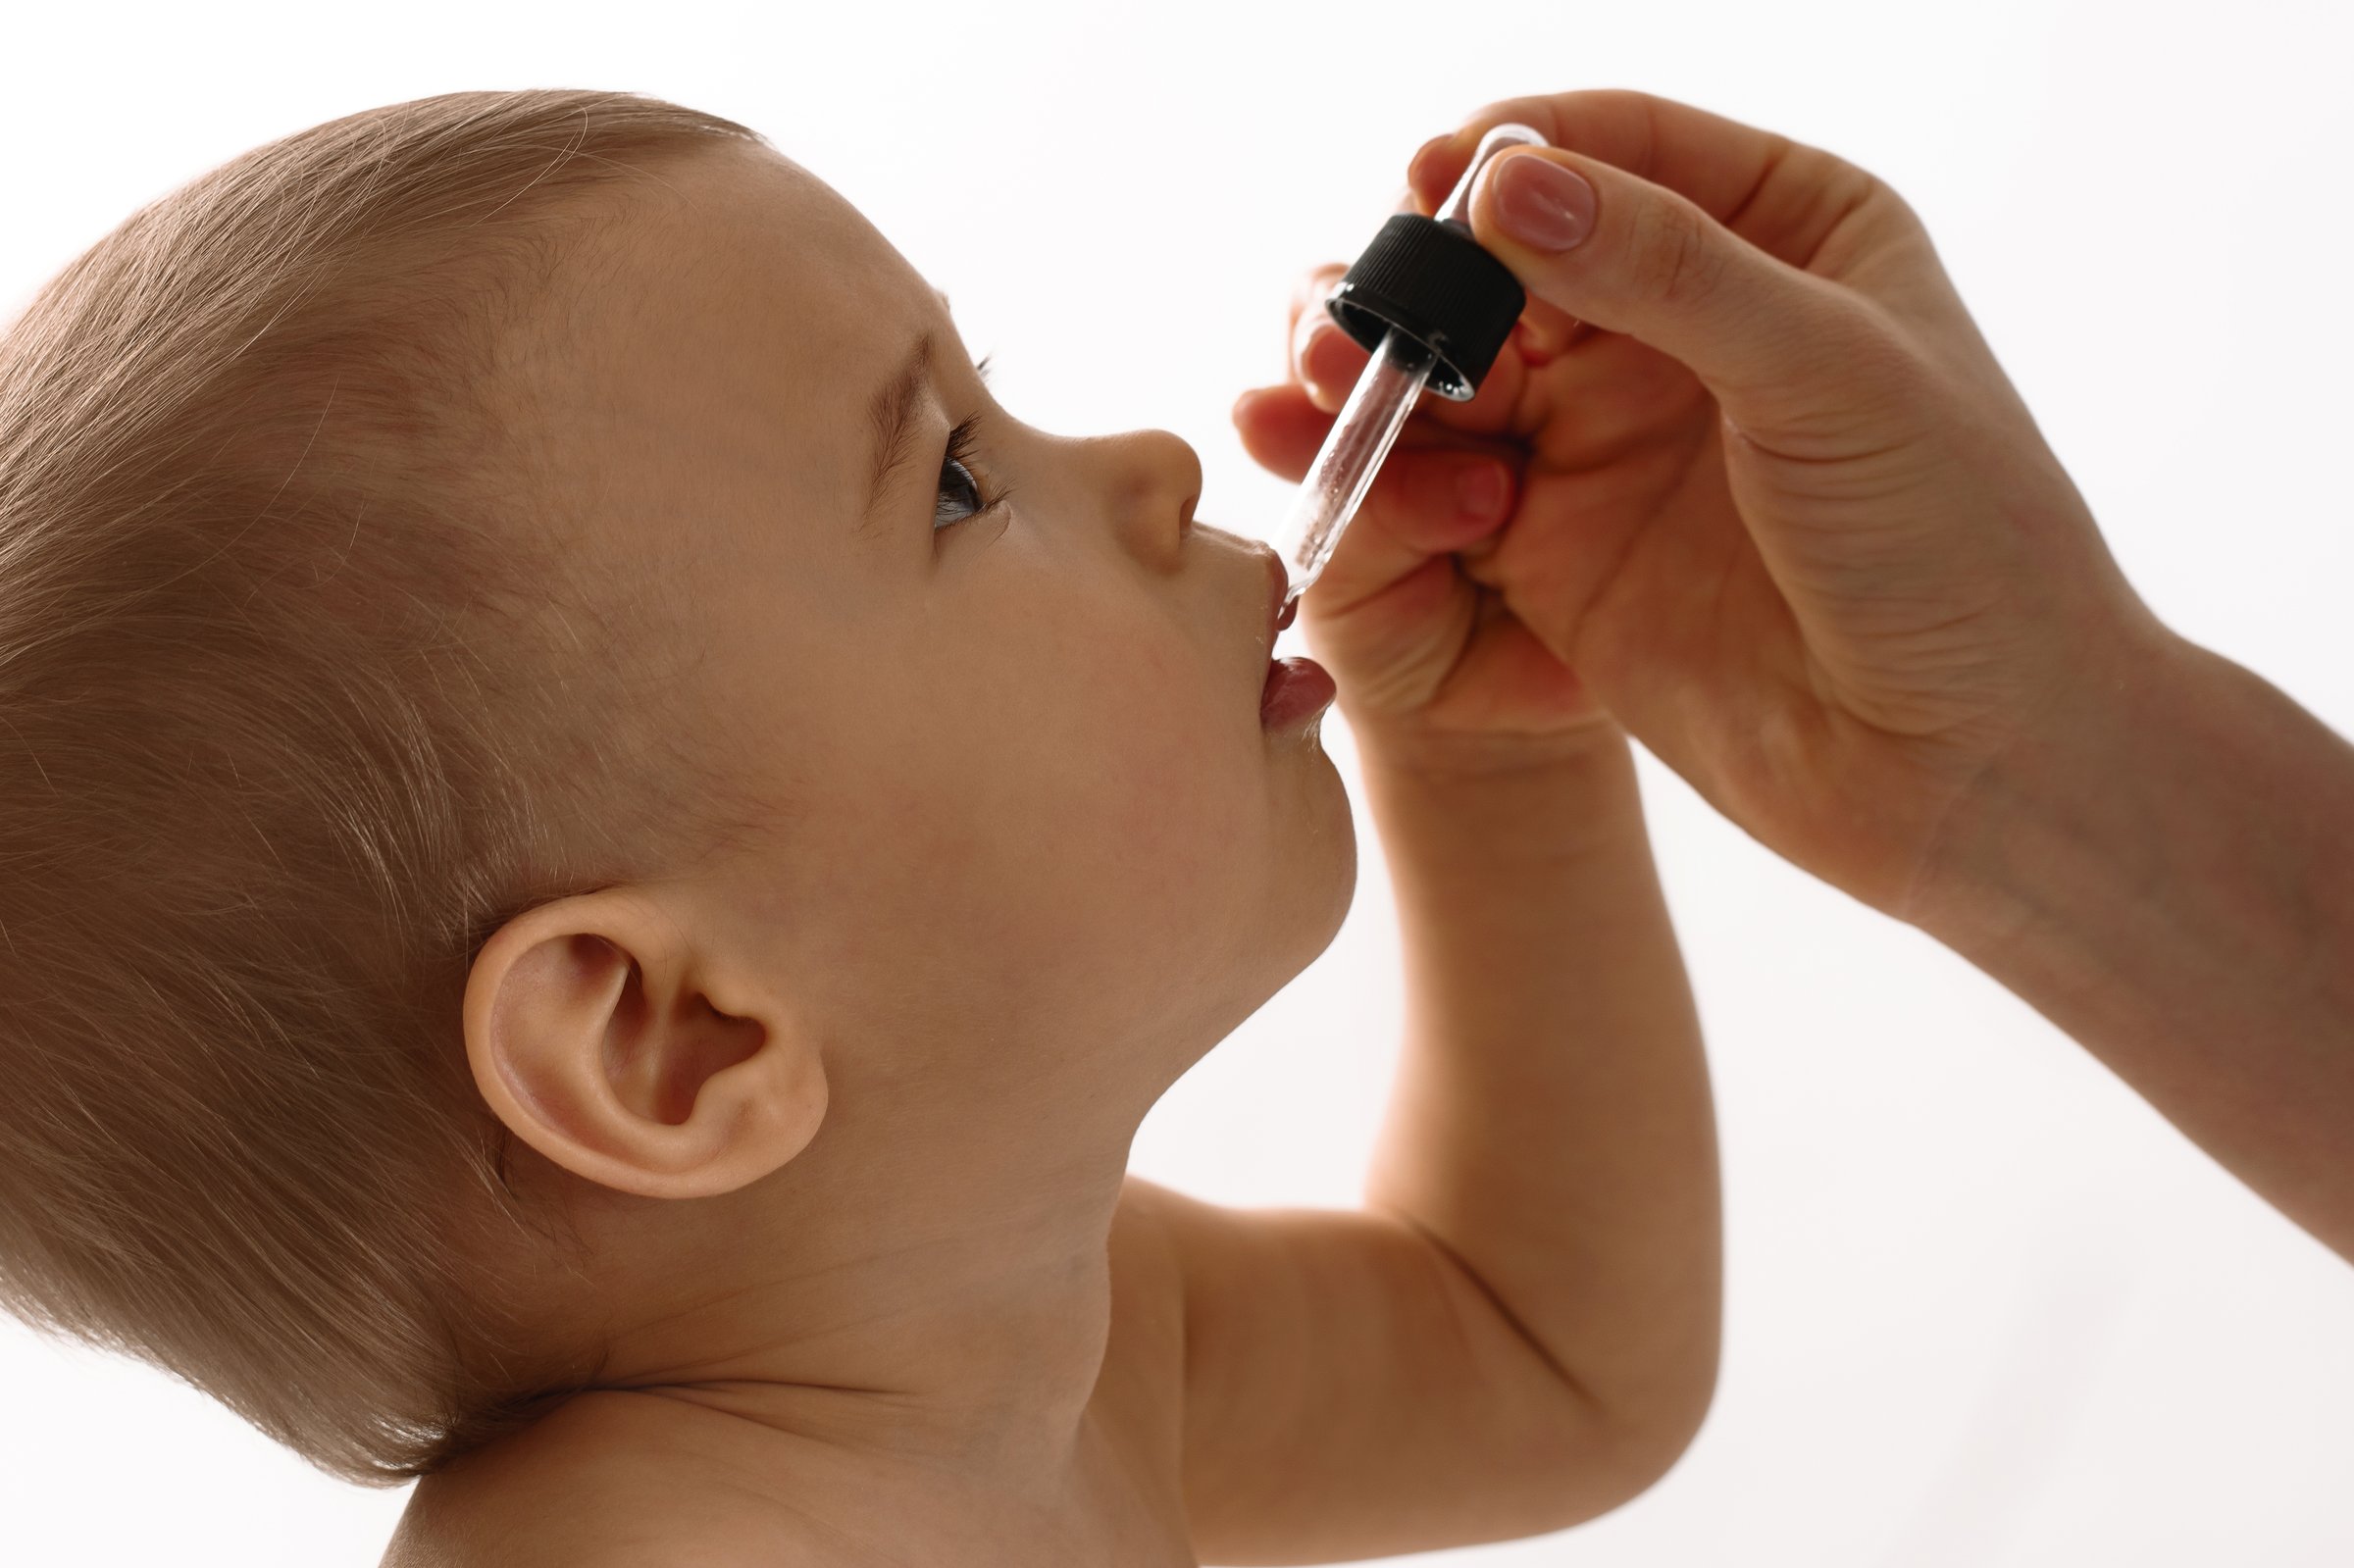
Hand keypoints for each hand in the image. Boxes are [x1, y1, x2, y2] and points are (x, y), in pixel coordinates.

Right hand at [1235, 89, 2163, 911]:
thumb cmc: (1957, 547)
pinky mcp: (1549, 544)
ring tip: (1326, 393)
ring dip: (1384, 372)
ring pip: (1454, 366)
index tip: (1428, 178)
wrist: (1964, 766)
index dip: (1515, 154)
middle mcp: (1682, 321)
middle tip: (1354, 314)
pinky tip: (1335, 467)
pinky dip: (1379, 472)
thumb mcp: (1827, 374)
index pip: (1620, 148)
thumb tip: (1502, 186)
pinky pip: (1437, 481)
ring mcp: (1608, 434)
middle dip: (1422, 274)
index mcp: (1784, 231)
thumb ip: (1667, 270)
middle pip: (1507, 256)